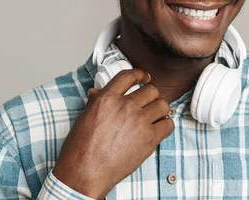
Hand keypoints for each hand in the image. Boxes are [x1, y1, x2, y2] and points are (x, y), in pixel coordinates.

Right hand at [52, 69, 173, 198]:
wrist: (85, 173)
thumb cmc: (80, 149)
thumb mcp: (84, 118)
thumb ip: (95, 102)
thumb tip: (97, 92)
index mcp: (107, 99)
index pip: (129, 76)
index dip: (140, 74)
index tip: (144, 78)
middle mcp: (125, 107)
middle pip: (151, 90)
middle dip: (151, 96)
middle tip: (148, 103)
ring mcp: (139, 122)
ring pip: (162, 105)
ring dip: (160, 109)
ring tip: (154, 116)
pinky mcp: (149, 138)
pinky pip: (168, 124)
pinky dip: (165, 126)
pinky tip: (158, 130)